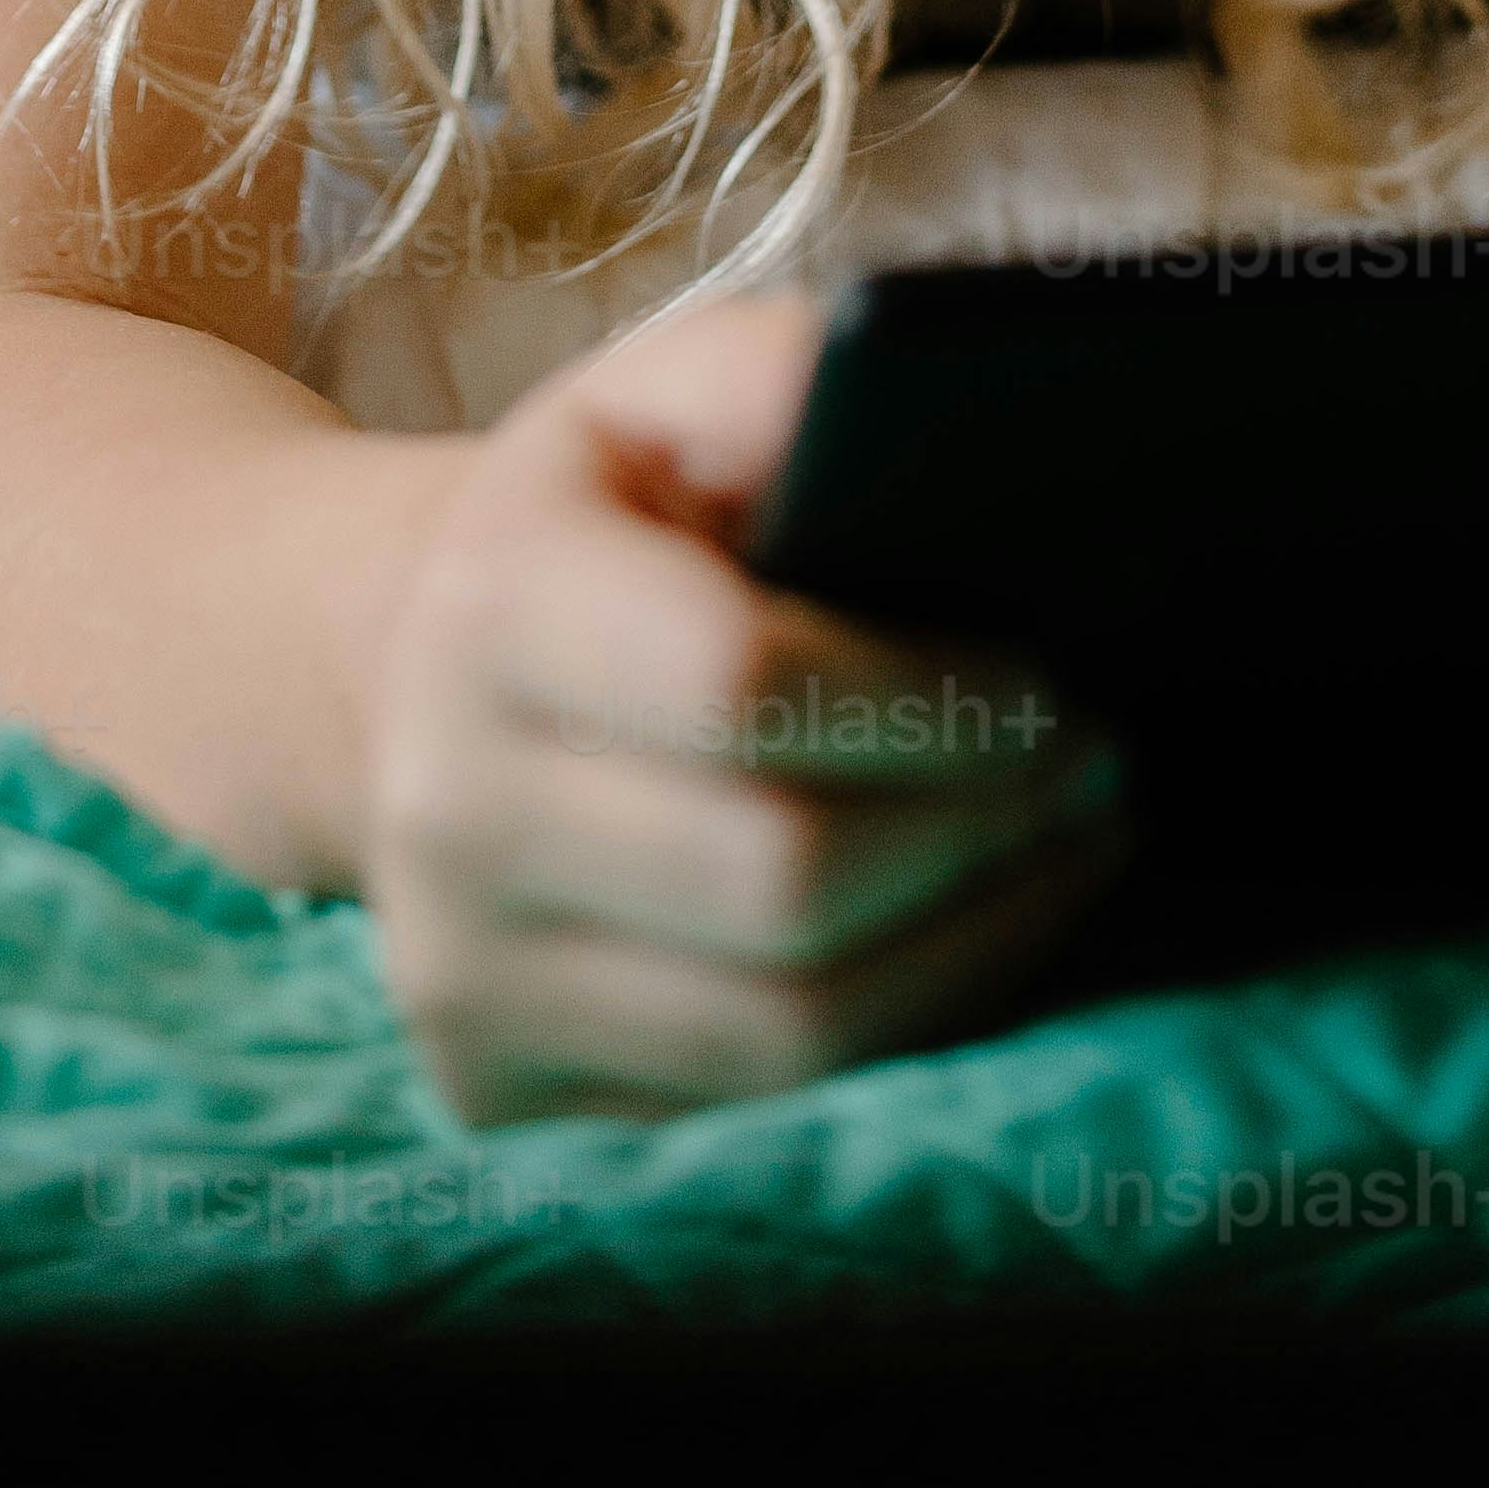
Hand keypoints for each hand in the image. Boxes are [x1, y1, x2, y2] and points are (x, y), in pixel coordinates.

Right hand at [358, 291, 1125, 1121]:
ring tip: (1064, 849)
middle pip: (784, 881)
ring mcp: (460, 975)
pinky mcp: (493, 1090)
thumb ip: (776, 378)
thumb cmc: (596, 519)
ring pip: (785, 1031)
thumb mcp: (662, 392)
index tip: (1045, 681)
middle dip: (981, 830)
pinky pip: (749, 1109)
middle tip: (1091, 767)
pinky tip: (966, 934)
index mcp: (496, 604)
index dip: (924, 698)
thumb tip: (903, 406)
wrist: (397, 670)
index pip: (740, 685)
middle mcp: (446, 808)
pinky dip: (897, 1034)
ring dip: (973, 946)